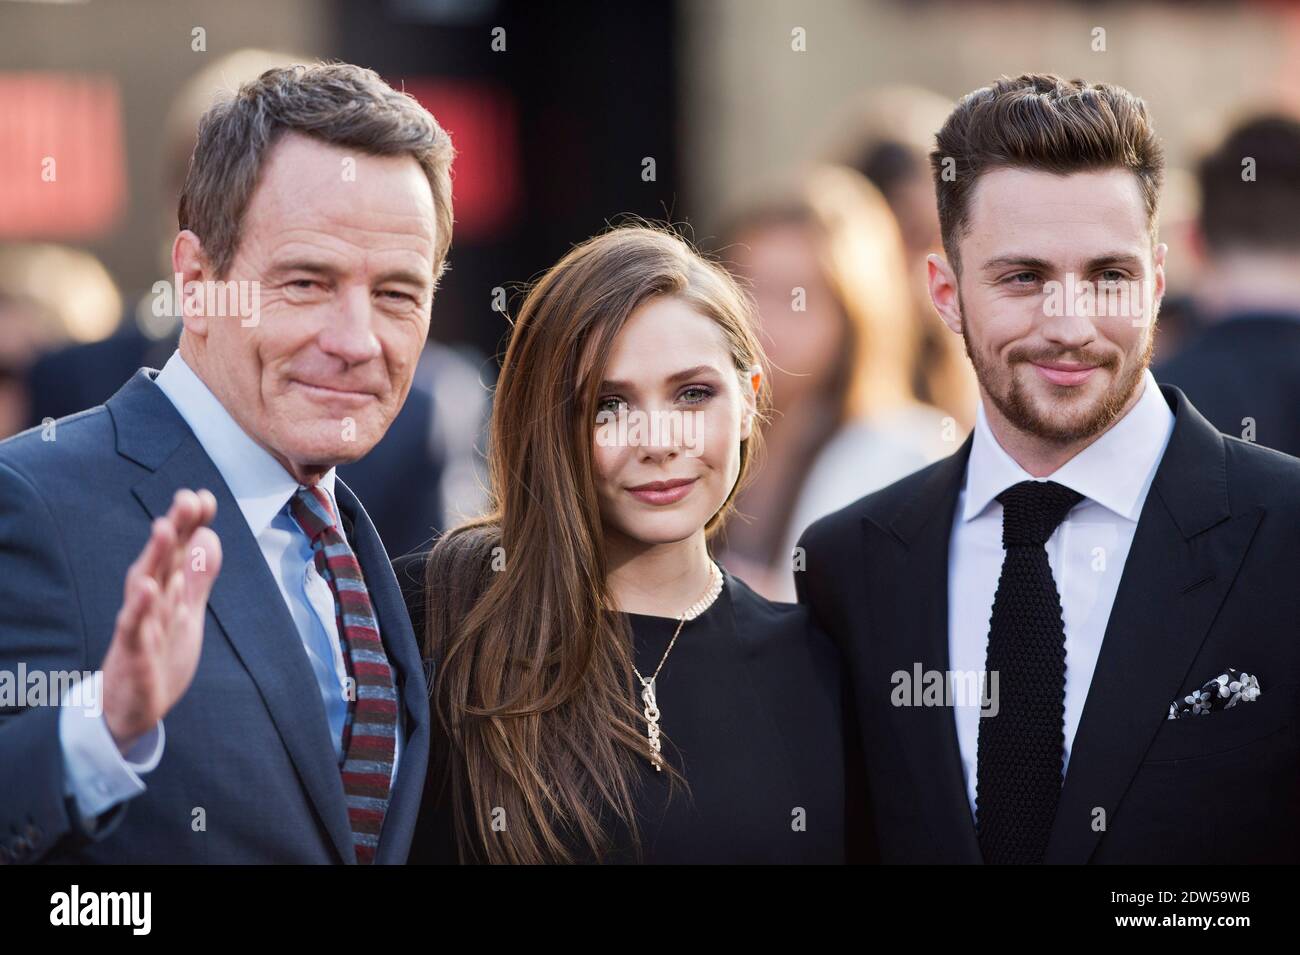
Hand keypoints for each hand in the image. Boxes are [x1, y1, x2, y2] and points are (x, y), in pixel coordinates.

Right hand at [101, 489, 221, 753]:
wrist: (131, 708)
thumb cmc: (158, 654)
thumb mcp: (187, 613)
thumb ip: (198, 577)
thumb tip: (208, 536)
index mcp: (166, 592)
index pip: (178, 552)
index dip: (190, 525)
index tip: (204, 497)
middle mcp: (149, 602)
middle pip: (161, 560)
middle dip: (174, 528)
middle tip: (187, 498)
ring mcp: (139, 626)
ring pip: (144, 587)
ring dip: (154, 557)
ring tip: (163, 527)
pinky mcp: (132, 654)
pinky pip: (133, 629)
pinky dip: (139, 608)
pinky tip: (147, 588)